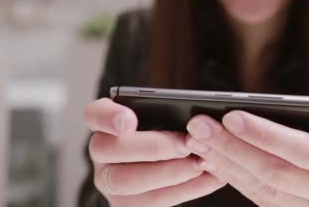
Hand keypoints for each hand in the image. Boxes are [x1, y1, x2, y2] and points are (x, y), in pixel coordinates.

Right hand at [85, 98, 225, 205]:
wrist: (167, 165)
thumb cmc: (166, 131)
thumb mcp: (163, 116)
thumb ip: (168, 111)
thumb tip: (198, 114)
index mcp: (106, 123)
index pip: (95, 113)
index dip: (109, 117)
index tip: (129, 121)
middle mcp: (101, 152)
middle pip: (109, 149)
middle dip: (152, 147)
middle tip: (186, 144)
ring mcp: (110, 182)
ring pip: (127, 181)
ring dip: (170, 172)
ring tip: (202, 163)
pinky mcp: (127, 205)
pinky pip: (154, 201)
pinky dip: (188, 189)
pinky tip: (213, 177)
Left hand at [185, 100, 308, 206]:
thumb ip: (301, 113)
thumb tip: (248, 109)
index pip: (303, 150)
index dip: (265, 135)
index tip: (230, 116)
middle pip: (276, 174)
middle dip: (233, 148)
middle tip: (199, 126)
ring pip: (264, 192)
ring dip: (227, 165)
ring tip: (199, 141)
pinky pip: (261, 201)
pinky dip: (235, 179)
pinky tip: (213, 160)